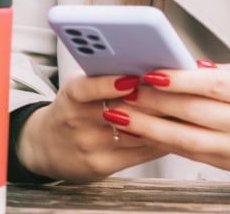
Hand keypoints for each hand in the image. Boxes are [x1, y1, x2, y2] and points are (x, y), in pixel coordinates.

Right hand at [16, 73, 167, 181]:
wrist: (45, 146)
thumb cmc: (71, 110)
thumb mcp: (77, 87)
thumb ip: (103, 77)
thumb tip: (144, 65)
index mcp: (71, 96)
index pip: (87, 88)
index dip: (110, 83)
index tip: (134, 77)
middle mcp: (77, 122)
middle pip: (120, 111)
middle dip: (151, 100)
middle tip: (177, 89)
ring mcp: (89, 146)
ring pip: (134, 132)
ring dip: (162, 121)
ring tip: (184, 108)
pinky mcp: (101, 165)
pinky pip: (138, 153)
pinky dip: (159, 140)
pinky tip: (173, 131)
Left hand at [106, 61, 229, 177]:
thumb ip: (224, 70)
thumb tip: (187, 64)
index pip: (214, 86)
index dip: (180, 80)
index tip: (151, 73)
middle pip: (194, 112)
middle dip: (155, 101)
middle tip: (125, 89)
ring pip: (185, 138)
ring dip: (148, 126)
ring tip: (121, 113)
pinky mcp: (226, 164)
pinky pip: (187, 152)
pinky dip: (160, 142)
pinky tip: (140, 131)